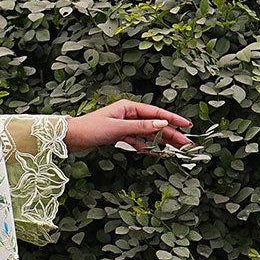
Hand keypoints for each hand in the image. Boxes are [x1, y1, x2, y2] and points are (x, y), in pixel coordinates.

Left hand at [66, 99, 193, 153]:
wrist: (72, 137)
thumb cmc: (91, 129)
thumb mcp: (118, 128)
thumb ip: (141, 127)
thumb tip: (162, 124)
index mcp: (129, 107)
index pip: (156, 113)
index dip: (173, 119)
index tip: (187, 125)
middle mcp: (129, 114)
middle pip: (155, 124)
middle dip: (171, 134)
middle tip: (186, 144)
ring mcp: (125, 125)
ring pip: (148, 134)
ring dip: (161, 142)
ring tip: (176, 150)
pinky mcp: (120, 135)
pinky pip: (138, 141)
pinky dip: (147, 147)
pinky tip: (158, 153)